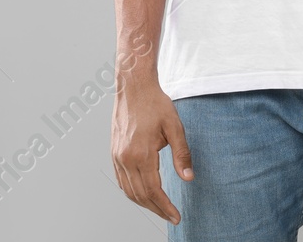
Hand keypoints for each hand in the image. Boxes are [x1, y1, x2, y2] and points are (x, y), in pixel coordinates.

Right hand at [111, 80, 191, 224]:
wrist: (133, 86)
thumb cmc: (155, 103)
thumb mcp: (174, 127)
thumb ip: (182, 154)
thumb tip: (188, 178)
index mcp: (140, 153)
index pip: (153, 190)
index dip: (165, 207)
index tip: (176, 216)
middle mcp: (125, 158)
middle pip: (140, 195)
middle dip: (156, 209)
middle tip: (171, 217)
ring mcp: (117, 156)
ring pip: (128, 190)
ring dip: (144, 203)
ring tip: (159, 209)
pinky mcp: (114, 152)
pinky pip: (121, 180)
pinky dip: (132, 192)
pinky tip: (143, 194)